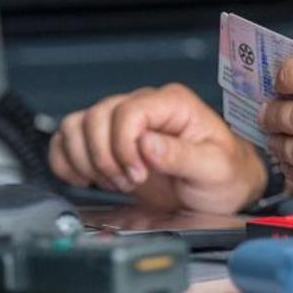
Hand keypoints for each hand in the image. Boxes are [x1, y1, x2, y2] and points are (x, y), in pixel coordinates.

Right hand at [49, 83, 265, 213]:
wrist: (223, 188)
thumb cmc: (226, 173)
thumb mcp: (214, 168)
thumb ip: (181, 155)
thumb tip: (146, 143)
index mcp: (173, 104)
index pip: (128, 111)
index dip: (124, 144)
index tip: (138, 172)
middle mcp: (145, 108)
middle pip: (97, 117)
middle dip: (106, 157)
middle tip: (129, 182)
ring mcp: (123, 124)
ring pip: (77, 125)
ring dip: (86, 160)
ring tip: (114, 181)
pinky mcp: (109, 143)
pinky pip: (69, 139)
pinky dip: (67, 160)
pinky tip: (84, 177)